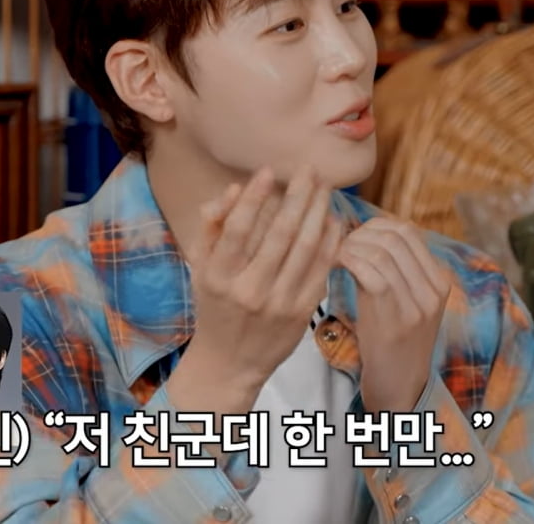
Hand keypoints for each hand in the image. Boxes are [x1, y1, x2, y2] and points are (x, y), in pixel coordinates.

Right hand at [168, 165, 341, 414]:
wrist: (230, 363)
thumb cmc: (214, 307)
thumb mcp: (201, 269)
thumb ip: (212, 229)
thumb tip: (230, 191)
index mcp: (218, 277)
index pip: (238, 228)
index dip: (254, 197)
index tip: (269, 171)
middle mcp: (249, 290)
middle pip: (279, 233)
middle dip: (297, 196)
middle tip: (309, 170)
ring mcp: (279, 302)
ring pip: (305, 248)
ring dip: (318, 212)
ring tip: (325, 187)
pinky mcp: (302, 312)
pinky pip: (321, 269)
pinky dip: (329, 241)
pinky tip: (332, 219)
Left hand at [337, 217, 452, 412]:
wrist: (399, 386)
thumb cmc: (392, 341)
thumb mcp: (404, 301)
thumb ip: (395, 270)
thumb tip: (364, 233)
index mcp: (439, 280)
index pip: (407, 231)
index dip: (374, 226)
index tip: (352, 235)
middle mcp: (434, 288)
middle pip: (394, 236)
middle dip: (360, 234)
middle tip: (337, 244)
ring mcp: (418, 303)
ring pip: (381, 252)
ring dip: (350, 247)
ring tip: (334, 255)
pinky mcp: (396, 317)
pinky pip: (370, 273)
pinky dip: (347, 262)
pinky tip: (334, 267)